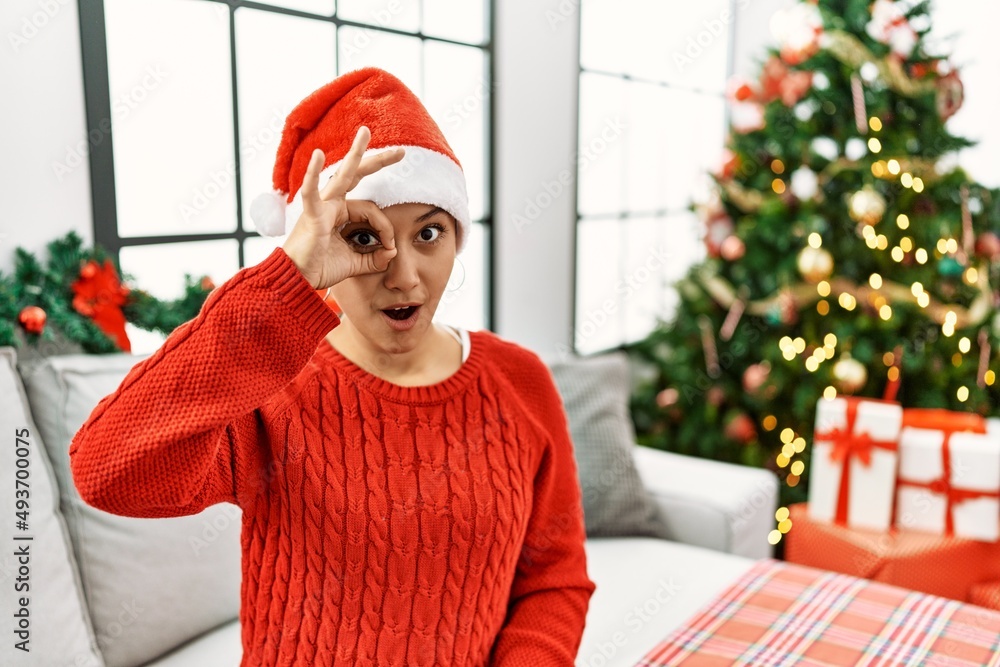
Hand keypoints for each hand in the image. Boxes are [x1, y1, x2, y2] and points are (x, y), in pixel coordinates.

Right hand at [282, 126, 404, 289]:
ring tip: (365, 132)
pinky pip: (311, 192)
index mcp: (342, 213)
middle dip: (378, 161)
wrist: (298, 280)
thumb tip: (393, 252)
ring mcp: (321, 206)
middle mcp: (332, 204)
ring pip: (342, 175)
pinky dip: (312, 174)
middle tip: (401, 151)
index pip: (373, 211)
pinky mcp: (311, 215)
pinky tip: (318, 155)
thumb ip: (375, 258)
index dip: (386, 228)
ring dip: (355, 154)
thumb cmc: (320, 268)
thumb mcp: (357, 263)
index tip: (390, 247)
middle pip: (357, 176)